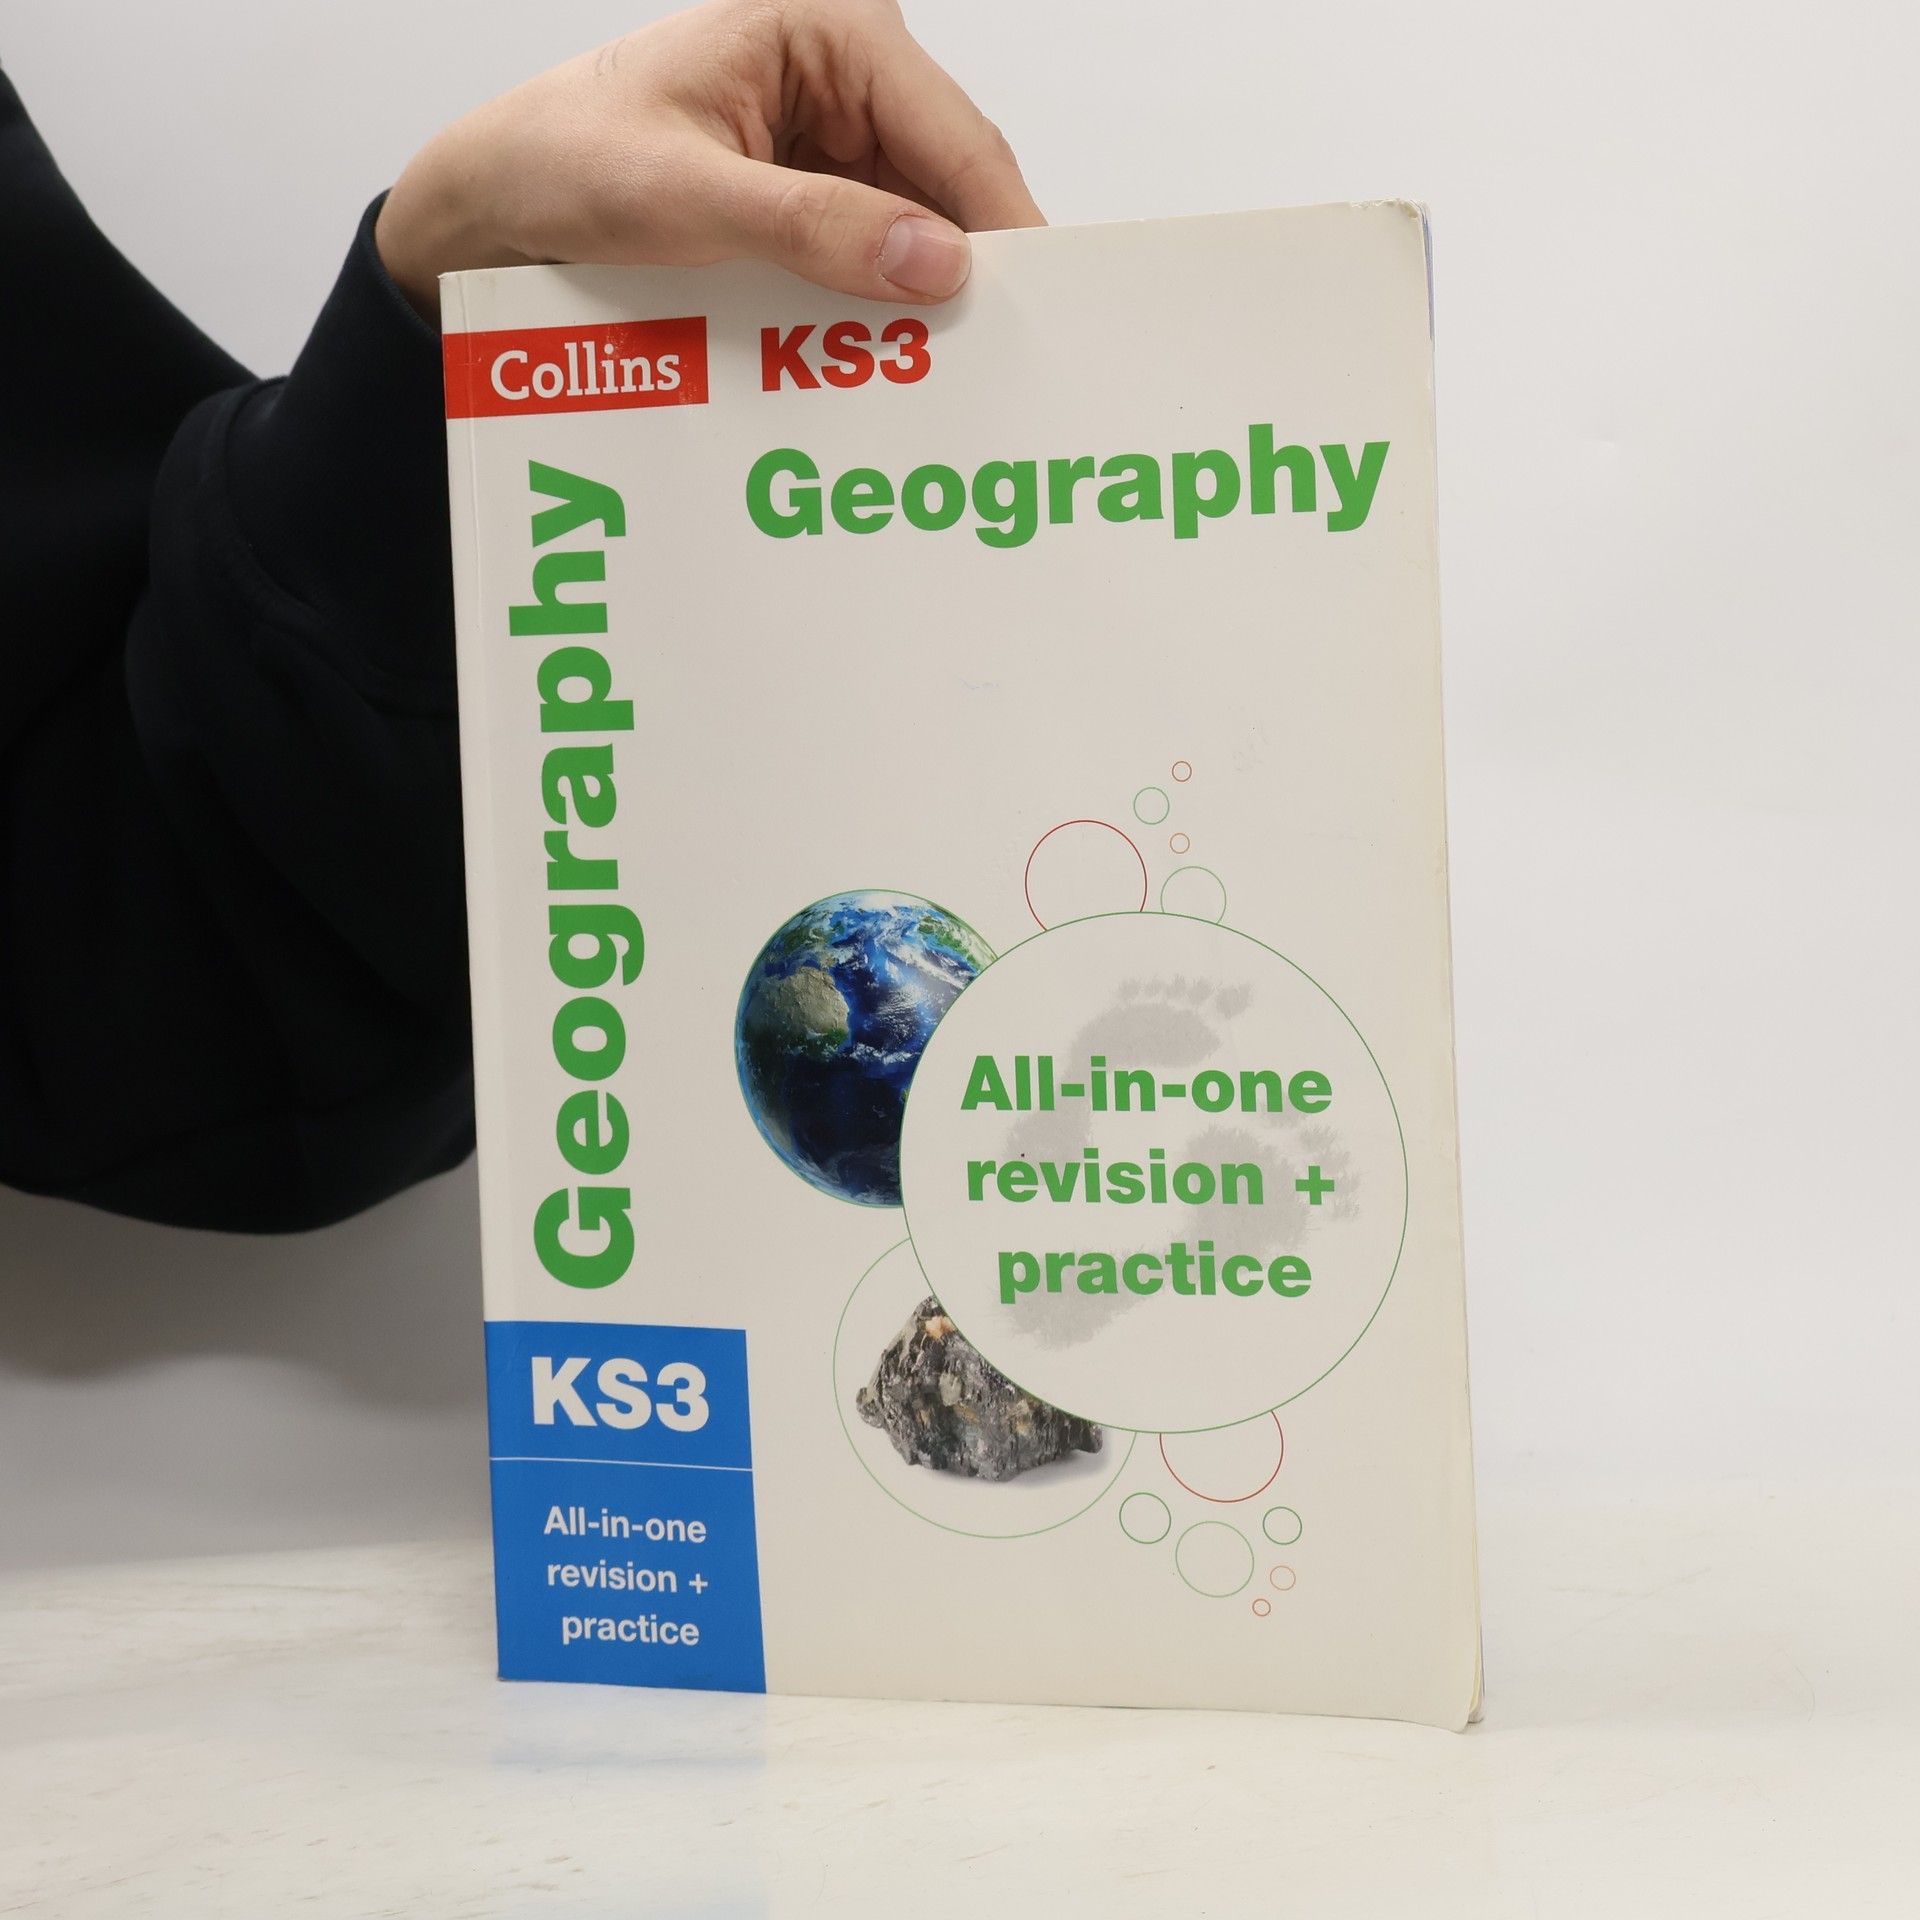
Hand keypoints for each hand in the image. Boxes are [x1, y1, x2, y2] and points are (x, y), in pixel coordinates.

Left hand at [376, 0, 1042, 319]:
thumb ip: (812, 227)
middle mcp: (843, 75)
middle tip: (1000, 367)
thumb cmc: (565, 160)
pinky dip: (879, 310)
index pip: (954, 136)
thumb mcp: (686, 197)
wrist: (496, 200)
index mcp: (826, 29)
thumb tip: (934, 260)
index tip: (1042, 312)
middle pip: (948, 186)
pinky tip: (889, 361)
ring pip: (915, 230)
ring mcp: (832, 138)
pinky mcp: (812, 195)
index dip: (1003, 229)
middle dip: (967, 273)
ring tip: (949, 379)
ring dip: (921, 302)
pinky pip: (872, 256)